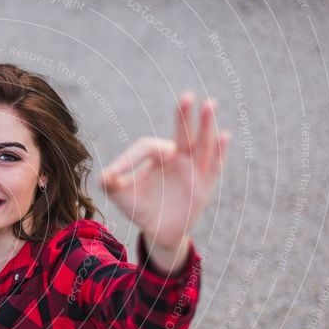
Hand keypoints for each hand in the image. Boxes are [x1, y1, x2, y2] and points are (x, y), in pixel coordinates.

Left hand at [99, 93, 229, 249]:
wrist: (158, 231)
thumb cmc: (140, 208)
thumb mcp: (122, 196)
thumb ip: (110, 184)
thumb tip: (104, 175)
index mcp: (157, 155)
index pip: (147, 147)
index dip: (131, 159)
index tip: (114, 175)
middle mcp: (178, 157)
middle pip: (183, 132)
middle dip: (184, 115)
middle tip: (187, 96)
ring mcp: (193, 170)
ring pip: (202, 144)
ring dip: (205, 125)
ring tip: (209, 104)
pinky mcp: (204, 187)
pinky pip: (215, 167)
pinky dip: (220, 152)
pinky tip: (224, 135)